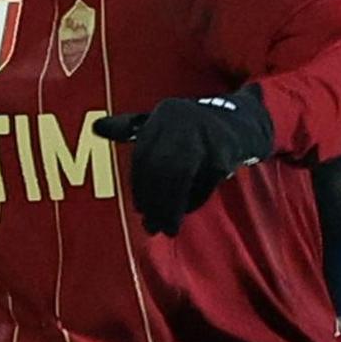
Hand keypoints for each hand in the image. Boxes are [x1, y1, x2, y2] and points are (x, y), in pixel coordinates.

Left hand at [92, 83, 274, 235]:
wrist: (243, 122)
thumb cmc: (195, 127)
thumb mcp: (164, 121)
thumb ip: (131, 128)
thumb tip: (96, 128)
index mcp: (165, 113)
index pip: (144, 156)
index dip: (140, 186)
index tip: (140, 209)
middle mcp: (183, 121)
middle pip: (161, 169)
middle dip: (154, 201)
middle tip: (151, 226)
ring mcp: (205, 137)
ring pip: (179, 179)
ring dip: (171, 208)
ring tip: (166, 228)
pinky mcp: (223, 153)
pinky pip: (203, 184)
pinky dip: (193, 201)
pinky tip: (186, 211)